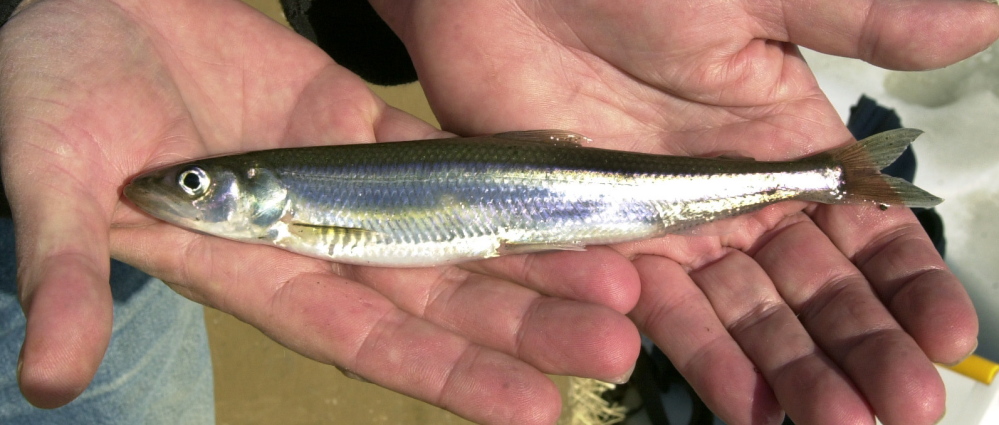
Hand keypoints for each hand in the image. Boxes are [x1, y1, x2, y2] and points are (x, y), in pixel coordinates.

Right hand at [0, 0, 639, 422]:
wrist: (88, 11)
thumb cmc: (51, 97)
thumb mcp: (50, 182)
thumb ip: (64, 271)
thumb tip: (43, 378)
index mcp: (255, 277)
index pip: (366, 344)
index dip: (447, 379)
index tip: (533, 411)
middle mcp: (317, 246)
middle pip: (438, 302)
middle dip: (524, 329)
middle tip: (620, 348)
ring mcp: (348, 188)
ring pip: (458, 235)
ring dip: (535, 261)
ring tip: (623, 285)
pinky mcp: (363, 129)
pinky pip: (447, 159)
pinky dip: (507, 179)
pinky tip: (570, 197)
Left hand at [371, 0, 998, 423]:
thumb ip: (861, 20)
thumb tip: (980, 26)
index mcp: (785, 140)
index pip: (862, 227)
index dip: (905, 281)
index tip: (947, 334)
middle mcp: (736, 197)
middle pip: (810, 289)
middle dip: (859, 345)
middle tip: (903, 408)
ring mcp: (672, 228)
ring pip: (745, 314)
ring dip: (794, 370)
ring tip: (838, 423)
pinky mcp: (607, 248)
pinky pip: (664, 312)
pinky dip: (707, 359)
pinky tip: (750, 407)